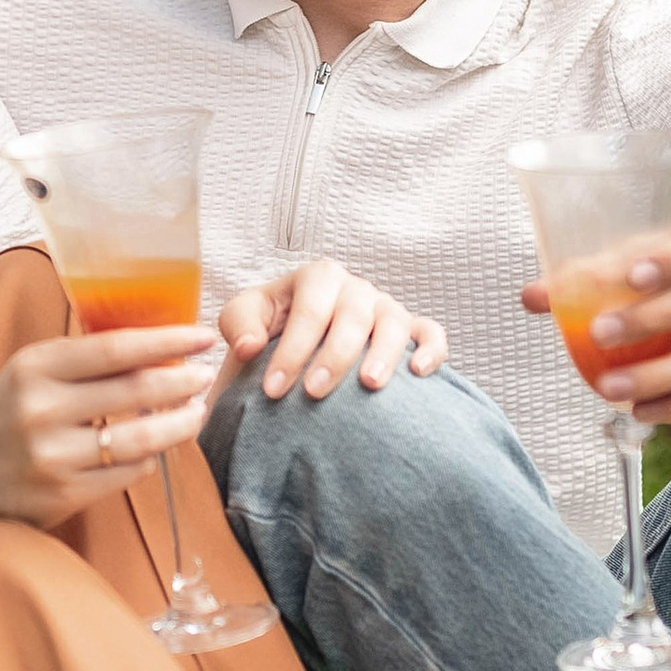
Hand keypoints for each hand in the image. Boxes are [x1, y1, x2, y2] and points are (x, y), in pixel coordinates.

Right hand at [0, 325, 225, 527]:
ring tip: (197, 413)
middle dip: (183, 381)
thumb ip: (85, 359)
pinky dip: (149, 459)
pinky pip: (128, 473)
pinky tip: (156, 449)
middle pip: (136, 390)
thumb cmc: (8, 417)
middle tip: (206, 376)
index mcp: (34, 366)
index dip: (168, 339)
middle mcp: (40, 409)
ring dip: (179, 425)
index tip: (204, 334)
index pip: (116, 347)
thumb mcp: (32, 374)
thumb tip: (161, 342)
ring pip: (141, 438)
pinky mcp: (63, 494)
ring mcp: (52, 455)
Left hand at [217, 257, 448, 400]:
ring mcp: (386, 307)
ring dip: (384, 353)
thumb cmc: (269, 333)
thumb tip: (251, 347)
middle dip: (333, 356)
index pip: (309, 310)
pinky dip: (431, 349)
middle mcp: (355, 288)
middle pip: (352, 316)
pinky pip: (430, 333)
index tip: (272, 390)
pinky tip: (418, 373)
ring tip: (369, 385)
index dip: (291, 350)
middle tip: (314, 392)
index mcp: (317, 278)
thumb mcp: (244, 322)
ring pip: (395, 323)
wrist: (297, 351)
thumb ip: (239, 326)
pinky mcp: (411, 330)